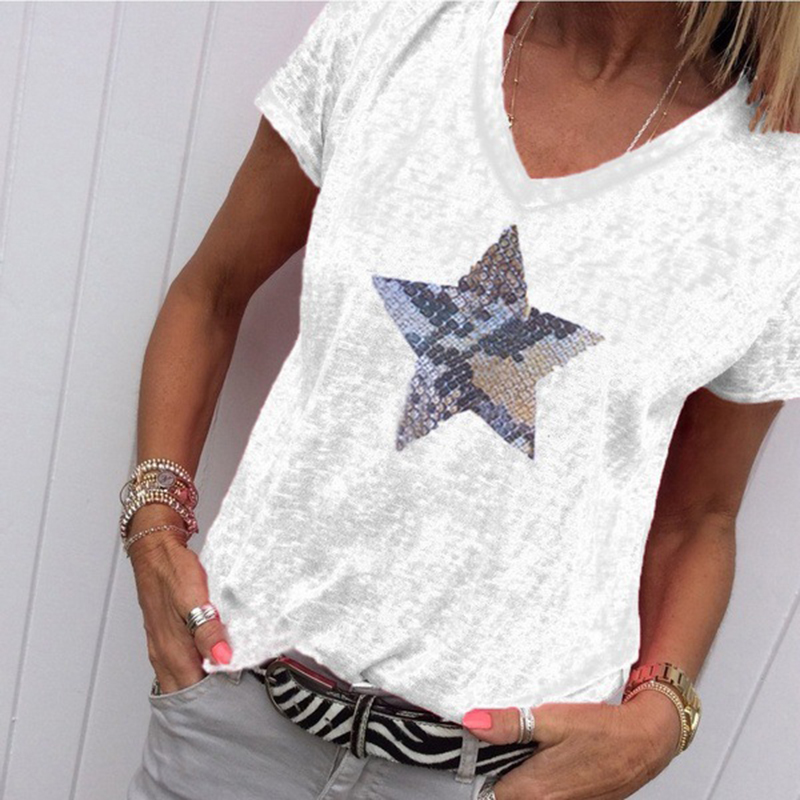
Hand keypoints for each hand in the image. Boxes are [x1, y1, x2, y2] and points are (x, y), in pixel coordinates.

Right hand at [130, 525, 232, 693]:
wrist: (156, 551)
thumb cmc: (173, 571)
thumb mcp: (194, 599)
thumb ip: (208, 632)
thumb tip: (223, 659)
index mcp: (172, 650)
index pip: (193, 692)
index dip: (214, 698)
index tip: (236, 694)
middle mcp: (164, 653)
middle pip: (186, 691)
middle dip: (208, 697)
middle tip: (235, 691)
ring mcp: (163, 646)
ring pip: (181, 679)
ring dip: (203, 682)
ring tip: (228, 678)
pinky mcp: (166, 636)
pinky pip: (180, 663)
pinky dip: (196, 668)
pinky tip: (211, 658)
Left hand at [463, 690, 681, 799]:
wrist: (645, 741)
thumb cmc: (600, 730)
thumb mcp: (552, 719)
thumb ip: (509, 724)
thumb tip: (472, 723)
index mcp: (533, 791)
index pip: (486, 792)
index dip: (479, 770)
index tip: (479, 750)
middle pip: (505, 797)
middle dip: (500, 774)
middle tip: (505, 746)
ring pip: (526, 797)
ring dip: (521, 780)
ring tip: (528, 752)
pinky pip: (548, 798)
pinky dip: (542, 784)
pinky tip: (549, 761)